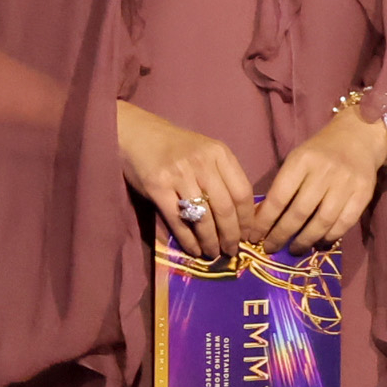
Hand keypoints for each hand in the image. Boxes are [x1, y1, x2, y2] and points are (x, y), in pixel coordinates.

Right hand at [119, 102, 259, 262]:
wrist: (137, 134)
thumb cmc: (176, 147)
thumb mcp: (206, 153)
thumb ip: (223, 177)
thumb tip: (241, 217)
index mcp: (220, 154)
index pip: (243, 193)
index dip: (248, 220)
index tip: (250, 236)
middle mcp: (202, 163)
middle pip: (225, 209)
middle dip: (231, 236)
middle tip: (232, 251)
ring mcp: (179, 175)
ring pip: (203, 218)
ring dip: (211, 241)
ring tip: (214, 253)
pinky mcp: (157, 187)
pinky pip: (178, 220)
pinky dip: (189, 240)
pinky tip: (195, 250)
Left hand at [252, 107, 386, 251]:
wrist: (358, 137)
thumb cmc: (320, 152)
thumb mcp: (297, 160)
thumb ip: (283, 186)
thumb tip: (264, 220)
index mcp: (302, 161)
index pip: (279, 197)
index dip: (265, 221)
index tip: (254, 236)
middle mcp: (325, 172)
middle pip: (299, 212)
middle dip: (281, 235)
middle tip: (271, 248)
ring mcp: (346, 183)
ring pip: (322, 221)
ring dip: (305, 240)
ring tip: (294, 249)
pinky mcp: (364, 193)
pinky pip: (345, 223)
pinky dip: (330, 236)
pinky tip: (319, 241)